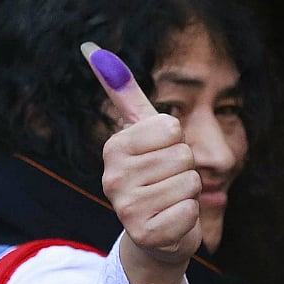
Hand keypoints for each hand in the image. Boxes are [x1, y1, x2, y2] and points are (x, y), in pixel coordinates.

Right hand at [81, 42, 202, 266]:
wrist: (157, 234)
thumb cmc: (155, 175)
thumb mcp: (143, 131)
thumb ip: (124, 92)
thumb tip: (94, 49)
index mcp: (113, 148)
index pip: (171, 127)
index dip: (176, 142)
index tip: (160, 155)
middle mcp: (112, 178)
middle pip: (183, 155)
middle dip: (185, 169)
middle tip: (167, 183)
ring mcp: (126, 209)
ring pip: (190, 182)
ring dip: (188, 193)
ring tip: (169, 201)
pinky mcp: (145, 234)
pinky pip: (189, 211)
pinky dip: (188, 217)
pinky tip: (171, 221)